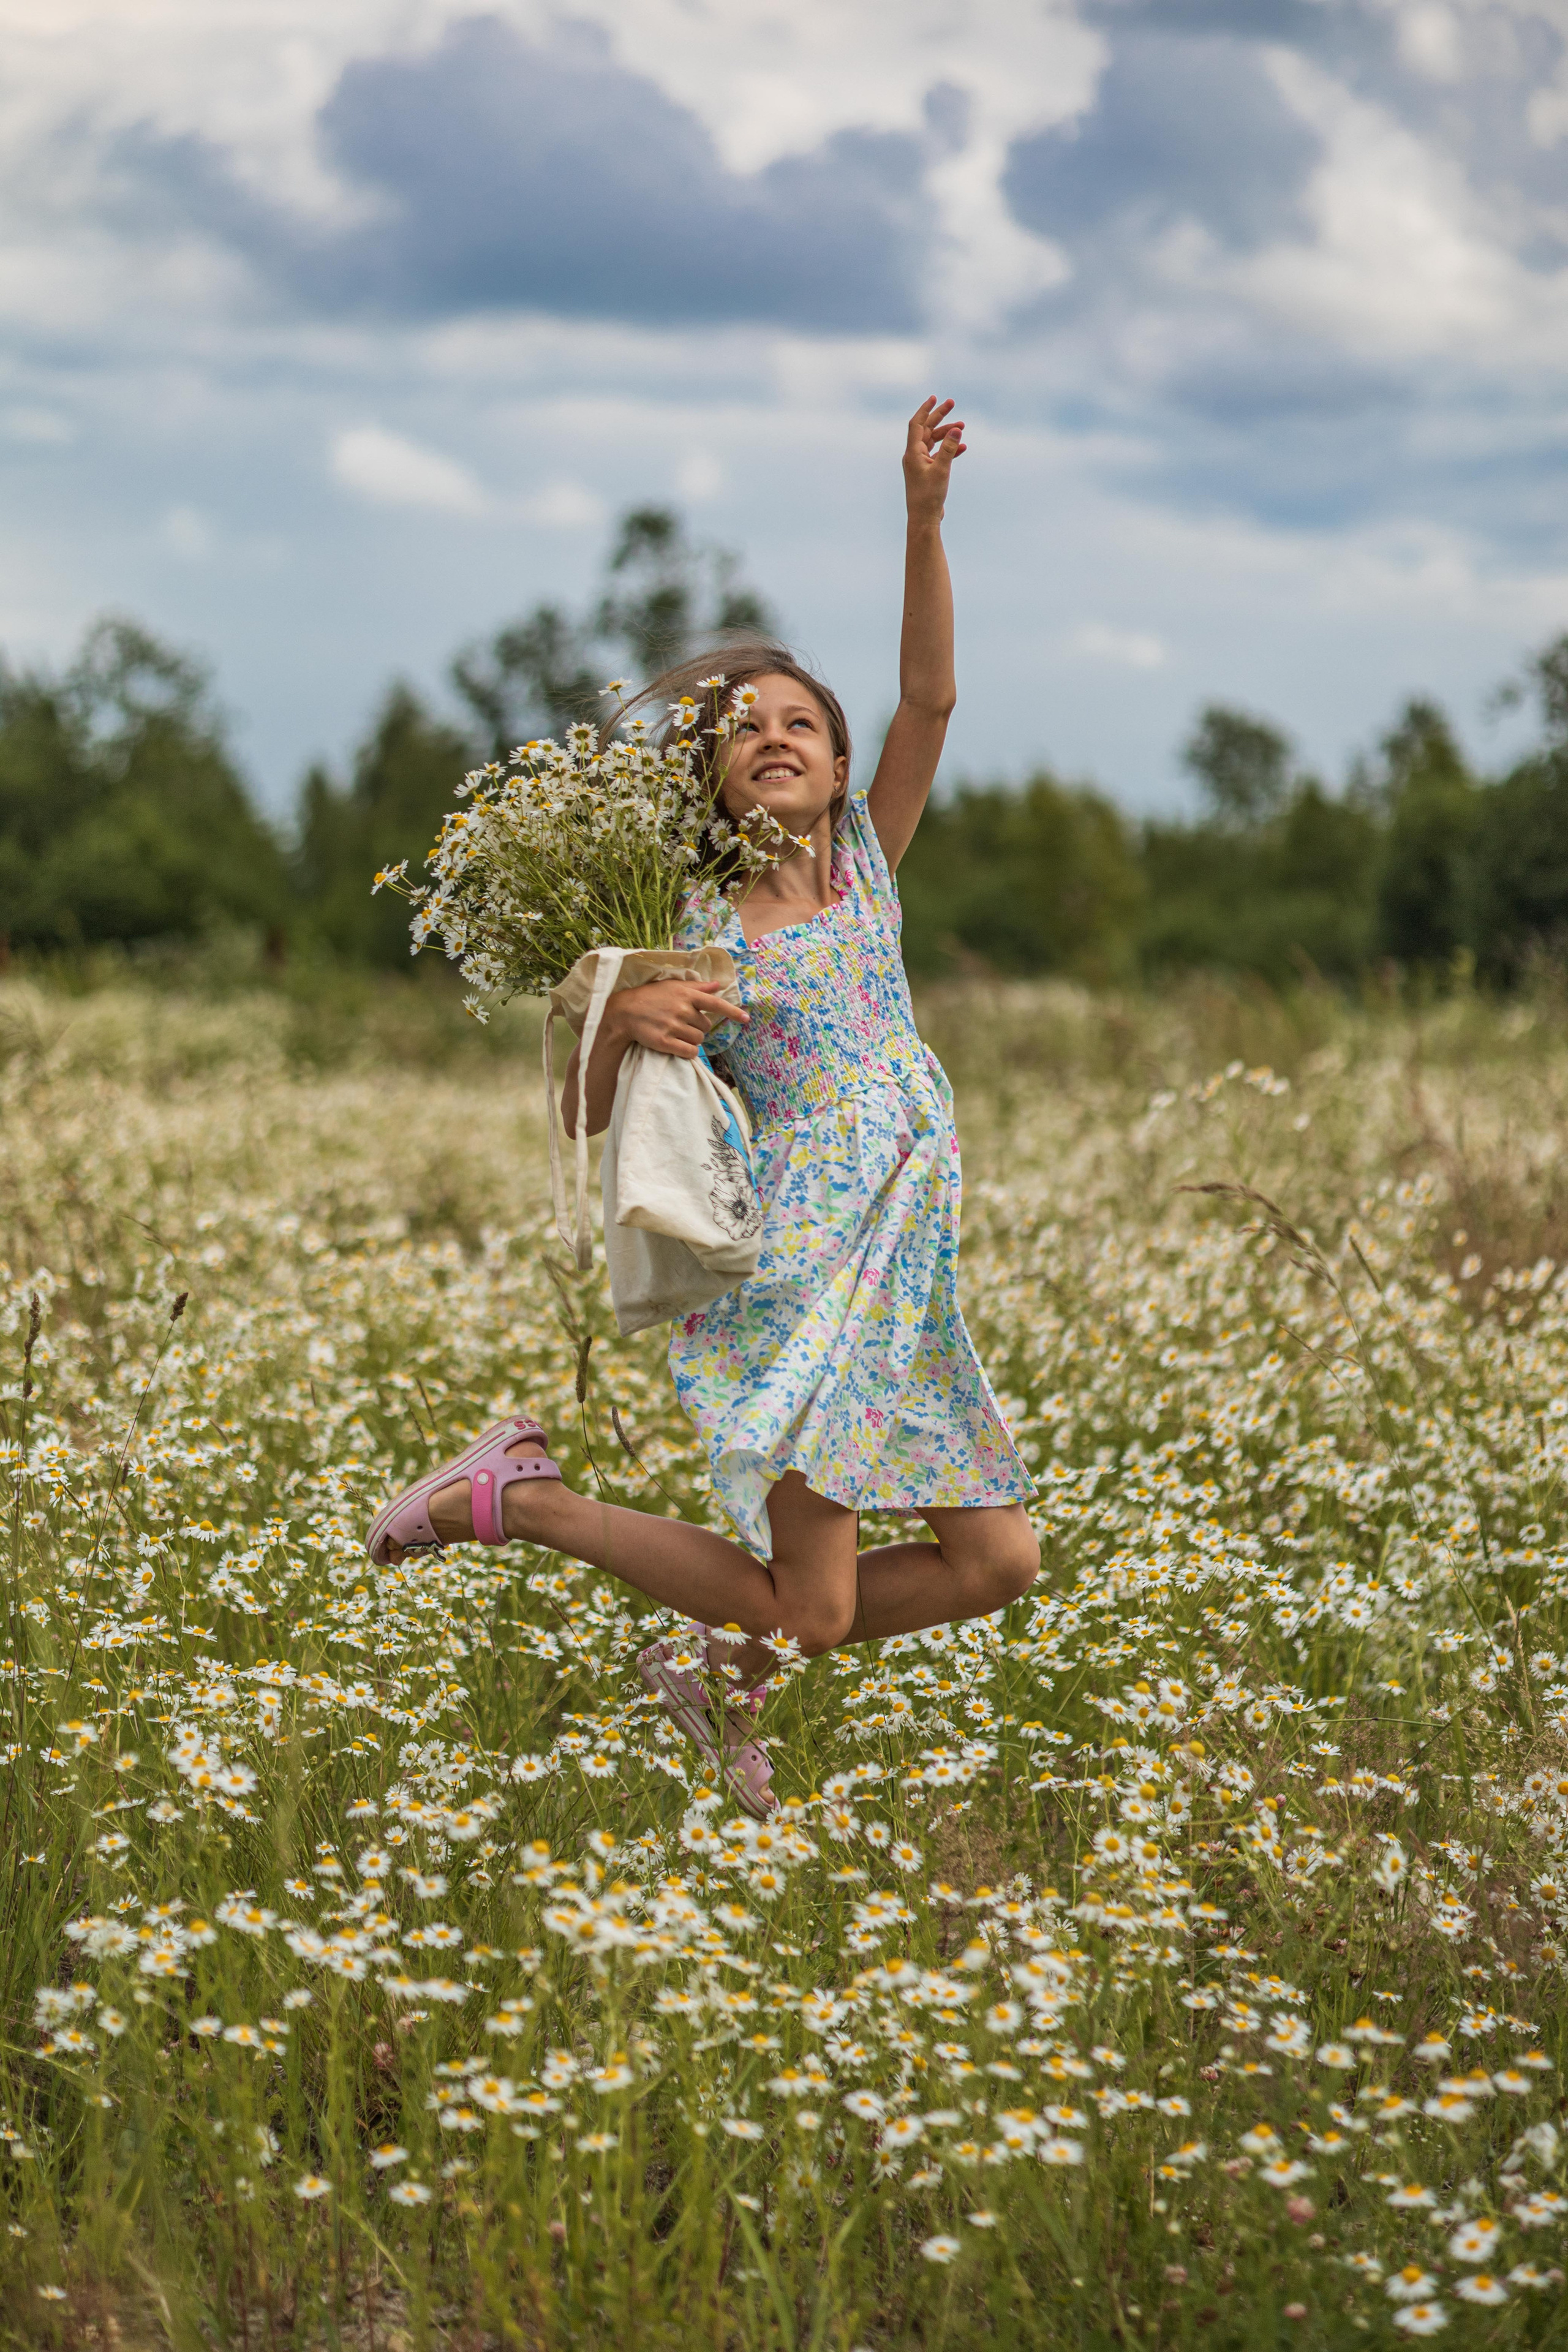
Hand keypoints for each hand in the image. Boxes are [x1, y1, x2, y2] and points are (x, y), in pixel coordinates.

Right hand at [605, 977, 747, 1060]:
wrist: (624, 1012)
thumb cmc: (650, 997)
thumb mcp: (673, 986)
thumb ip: (697, 987)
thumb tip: (717, 985)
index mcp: (686, 994)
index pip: (715, 1003)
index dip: (732, 1012)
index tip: (746, 1019)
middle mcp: (682, 1009)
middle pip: (706, 1027)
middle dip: (698, 1027)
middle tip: (682, 1023)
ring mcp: (673, 1026)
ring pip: (698, 1040)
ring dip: (692, 1039)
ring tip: (677, 1033)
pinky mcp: (665, 1042)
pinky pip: (689, 1052)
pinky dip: (688, 1051)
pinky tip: (678, 1046)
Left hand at [903, 395, 965, 524]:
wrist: (924, 520)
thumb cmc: (929, 496)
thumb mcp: (942, 470)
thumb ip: (950, 449)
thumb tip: (956, 429)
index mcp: (912, 453)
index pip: (917, 424)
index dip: (925, 409)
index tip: (935, 398)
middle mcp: (914, 456)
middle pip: (927, 430)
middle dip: (939, 417)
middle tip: (952, 403)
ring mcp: (920, 465)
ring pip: (934, 442)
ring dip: (947, 434)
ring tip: (963, 427)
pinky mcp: (928, 473)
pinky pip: (939, 455)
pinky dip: (950, 450)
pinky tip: (963, 447)